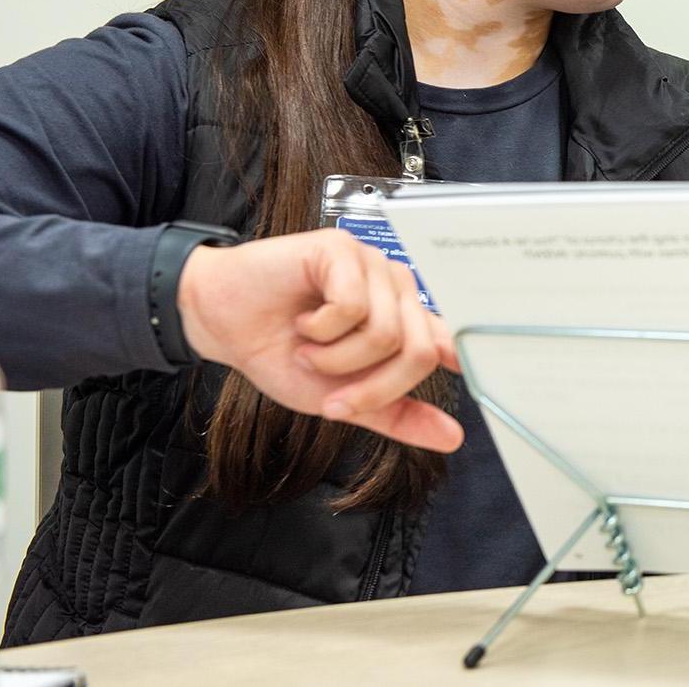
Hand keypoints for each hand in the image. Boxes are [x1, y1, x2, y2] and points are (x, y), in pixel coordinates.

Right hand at [178, 228, 462, 452]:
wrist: (223, 325)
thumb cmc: (281, 353)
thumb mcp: (342, 398)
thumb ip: (396, 414)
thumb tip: (453, 438)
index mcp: (405, 320)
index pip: (446, 347)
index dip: (454, 367)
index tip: (465, 385)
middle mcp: (398, 289)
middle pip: (417, 352)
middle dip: (369, 387)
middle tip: (329, 390)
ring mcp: (373, 265)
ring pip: (385, 333)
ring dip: (335, 358)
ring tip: (308, 348)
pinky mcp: (342, 250)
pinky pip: (354, 306)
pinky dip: (321, 329)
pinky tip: (303, 320)